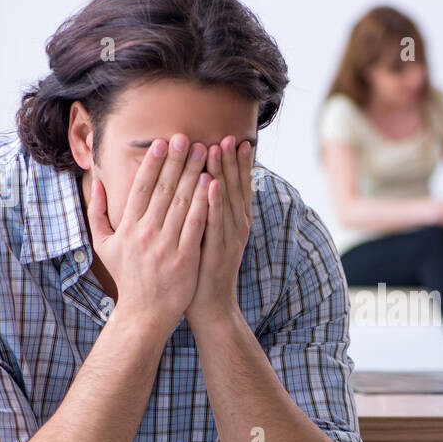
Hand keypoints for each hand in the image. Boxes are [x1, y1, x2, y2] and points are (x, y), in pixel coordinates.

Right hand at [86, 135, 210, 337]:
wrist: (144, 313)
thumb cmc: (127, 277)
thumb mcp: (104, 245)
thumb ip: (98, 212)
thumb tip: (97, 183)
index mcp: (128, 227)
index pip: (141, 188)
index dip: (152, 163)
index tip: (162, 142)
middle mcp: (146, 233)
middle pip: (164, 190)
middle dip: (177, 161)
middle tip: (188, 138)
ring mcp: (166, 246)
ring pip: (182, 203)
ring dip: (194, 174)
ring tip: (205, 153)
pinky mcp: (185, 258)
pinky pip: (196, 225)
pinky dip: (205, 203)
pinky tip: (213, 184)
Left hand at [186, 134, 254, 332]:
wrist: (211, 305)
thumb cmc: (204, 270)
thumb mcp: (210, 236)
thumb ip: (210, 212)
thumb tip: (204, 186)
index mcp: (235, 222)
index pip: (238, 187)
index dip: (238, 164)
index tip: (235, 140)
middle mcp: (236, 227)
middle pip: (235, 188)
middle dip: (232, 161)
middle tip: (229, 136)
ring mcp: (228, 239)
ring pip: (226, 200)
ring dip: (224, 173)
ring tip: (220, 148)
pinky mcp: (216, 251)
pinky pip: (215, 223)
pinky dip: (213, 203)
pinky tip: (209, 184)